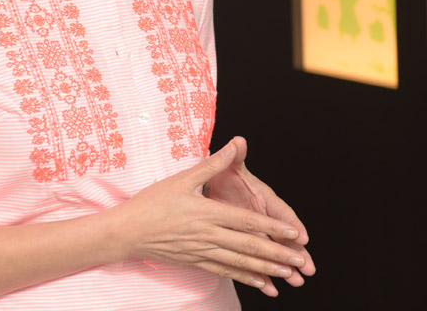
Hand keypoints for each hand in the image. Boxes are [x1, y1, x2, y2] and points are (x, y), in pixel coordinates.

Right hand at [113, 137, 310, 296]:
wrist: (126, 232)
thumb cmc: (152, 203)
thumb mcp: (183, 178)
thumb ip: (213, 164)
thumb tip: (235, 144)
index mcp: (208, 213)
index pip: (247, 222)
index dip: (272, 228)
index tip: (293, 233)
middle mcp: (208, 236)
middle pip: (249, 246)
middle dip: (277, 254)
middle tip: (299, 260)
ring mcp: (202, 252)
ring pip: (240, 263)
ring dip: (265, 270)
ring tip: (287, 274)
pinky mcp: (196, 262)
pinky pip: (225, 272)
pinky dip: (244, 277)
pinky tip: (261, 282)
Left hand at [204, 136, 315, 291]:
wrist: (212, 187)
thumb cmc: (224, 176)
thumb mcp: (229, 166)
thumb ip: (235, 156)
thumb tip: (238, 141)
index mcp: (264, 198)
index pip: (281, 211)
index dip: (291, 224)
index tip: (302, 237)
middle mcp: (265, 216)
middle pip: (284, 237)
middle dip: (296, 253)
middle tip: (308, 268)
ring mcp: (258, 231)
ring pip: (274, 252)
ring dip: (285, 267)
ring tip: (297, 283)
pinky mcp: (249, 242)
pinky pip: (258, 260)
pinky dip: (264, 274)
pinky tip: (270, 289)